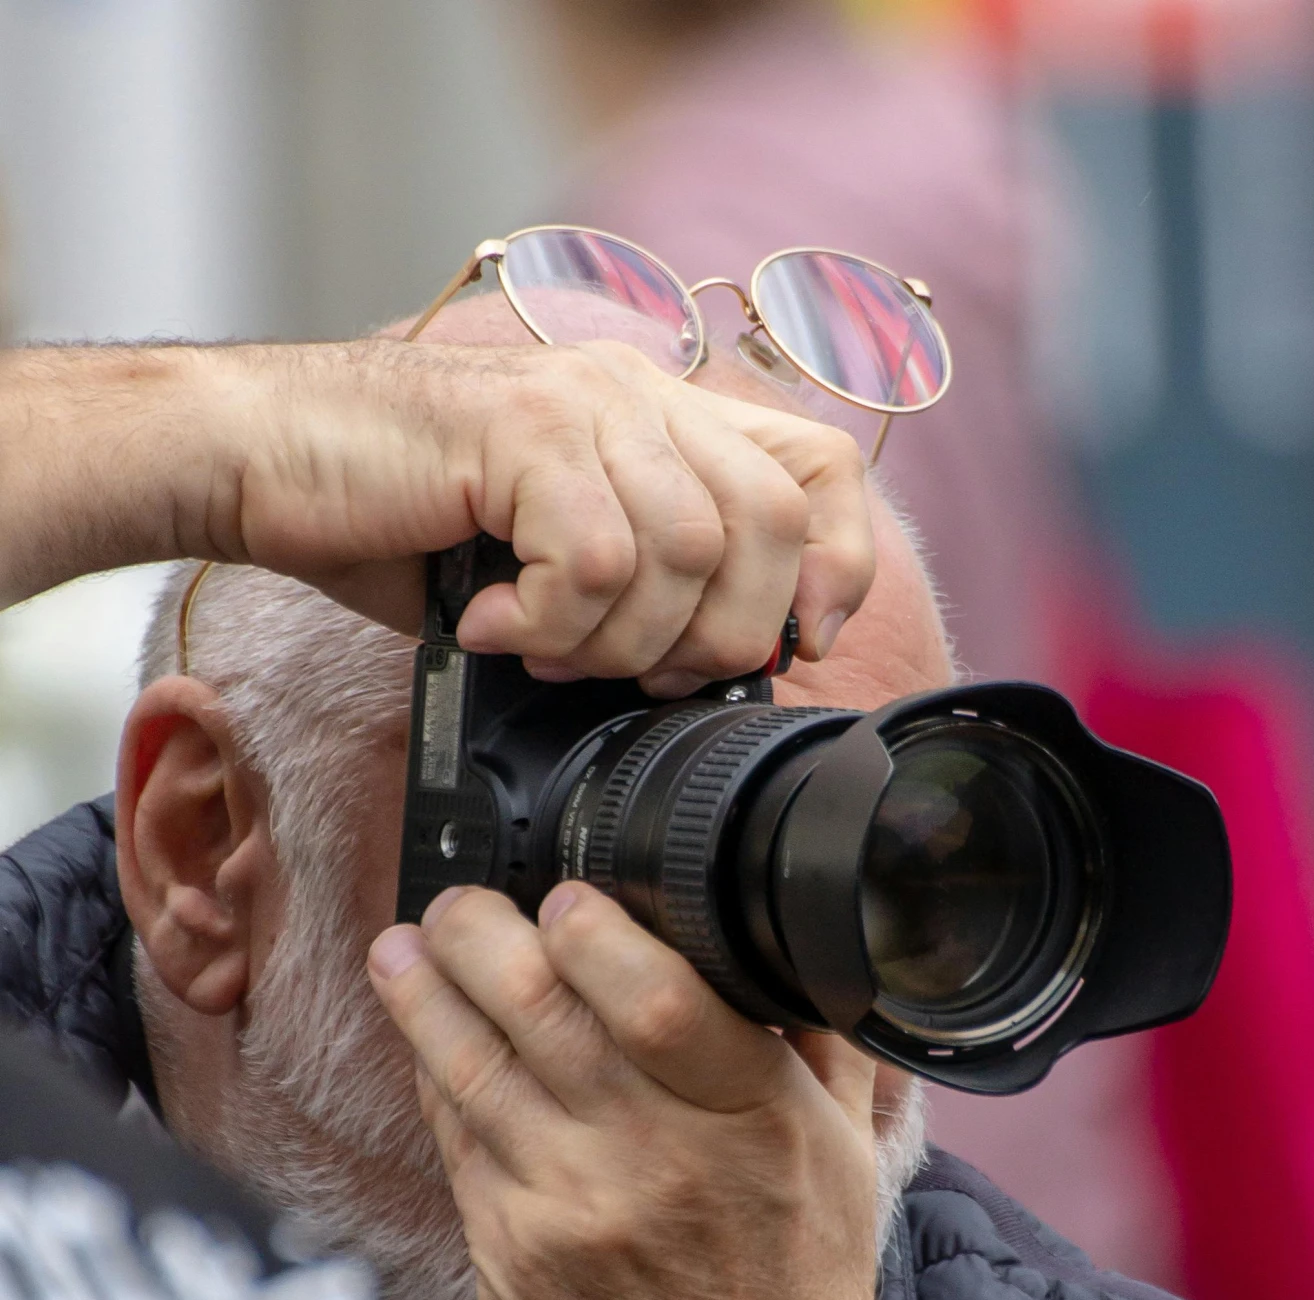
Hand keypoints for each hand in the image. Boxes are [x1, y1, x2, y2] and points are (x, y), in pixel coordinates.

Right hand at [0, 339, 872, 694]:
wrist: (260, 458)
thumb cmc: (397, 522)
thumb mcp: (550, 556)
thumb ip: (646, 587)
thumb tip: (727, 675)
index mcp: (661, 417)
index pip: (823, 469)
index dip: (838, 567)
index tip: (798, 646)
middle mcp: (636, 394)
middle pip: (772, 524)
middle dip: (718, 636)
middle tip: (634, 674)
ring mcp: (581, 404)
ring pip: (687, 554)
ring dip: (617, 641)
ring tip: (540, 648)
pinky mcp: (520, 434)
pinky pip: (597, 563)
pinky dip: (548, 625)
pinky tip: (487, 625)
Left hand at [366, 880, 908, 1299]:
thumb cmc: (799, 1293)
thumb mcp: (845, 1157)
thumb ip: (812, 1045)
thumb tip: (771, 941)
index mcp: (755, 1120)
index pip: (653, 996)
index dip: (591, 929)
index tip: (566, 897)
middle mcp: (658, 1162)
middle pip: (538, 1010)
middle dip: (480, 934)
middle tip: (461, 905)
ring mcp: (572, 1214)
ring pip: (471, 1067)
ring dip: (424, 992)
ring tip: (406, 948)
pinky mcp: (509, 1260)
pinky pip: (454, 1140)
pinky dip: (434, 1077)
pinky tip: (425, 1040)